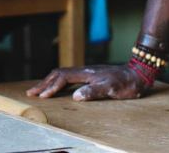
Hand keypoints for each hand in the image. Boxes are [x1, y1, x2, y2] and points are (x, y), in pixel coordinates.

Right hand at [26, 64, 145, 100]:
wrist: (137, 73)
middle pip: (57, 74)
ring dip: (49, 82)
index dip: (51, 87)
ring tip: (39, 90)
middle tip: (31, 93)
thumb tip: (75, 96)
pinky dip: (57, 82)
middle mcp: (83, 71)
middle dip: (44, 83)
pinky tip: (57, 87)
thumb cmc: (125, 83)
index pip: (62, 78)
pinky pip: (68, 77)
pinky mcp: (89, 76)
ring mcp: (86, 73)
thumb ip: (93, 92)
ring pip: (62, 74)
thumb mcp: (110, 88)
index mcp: (85, 73)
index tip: (41, 97)